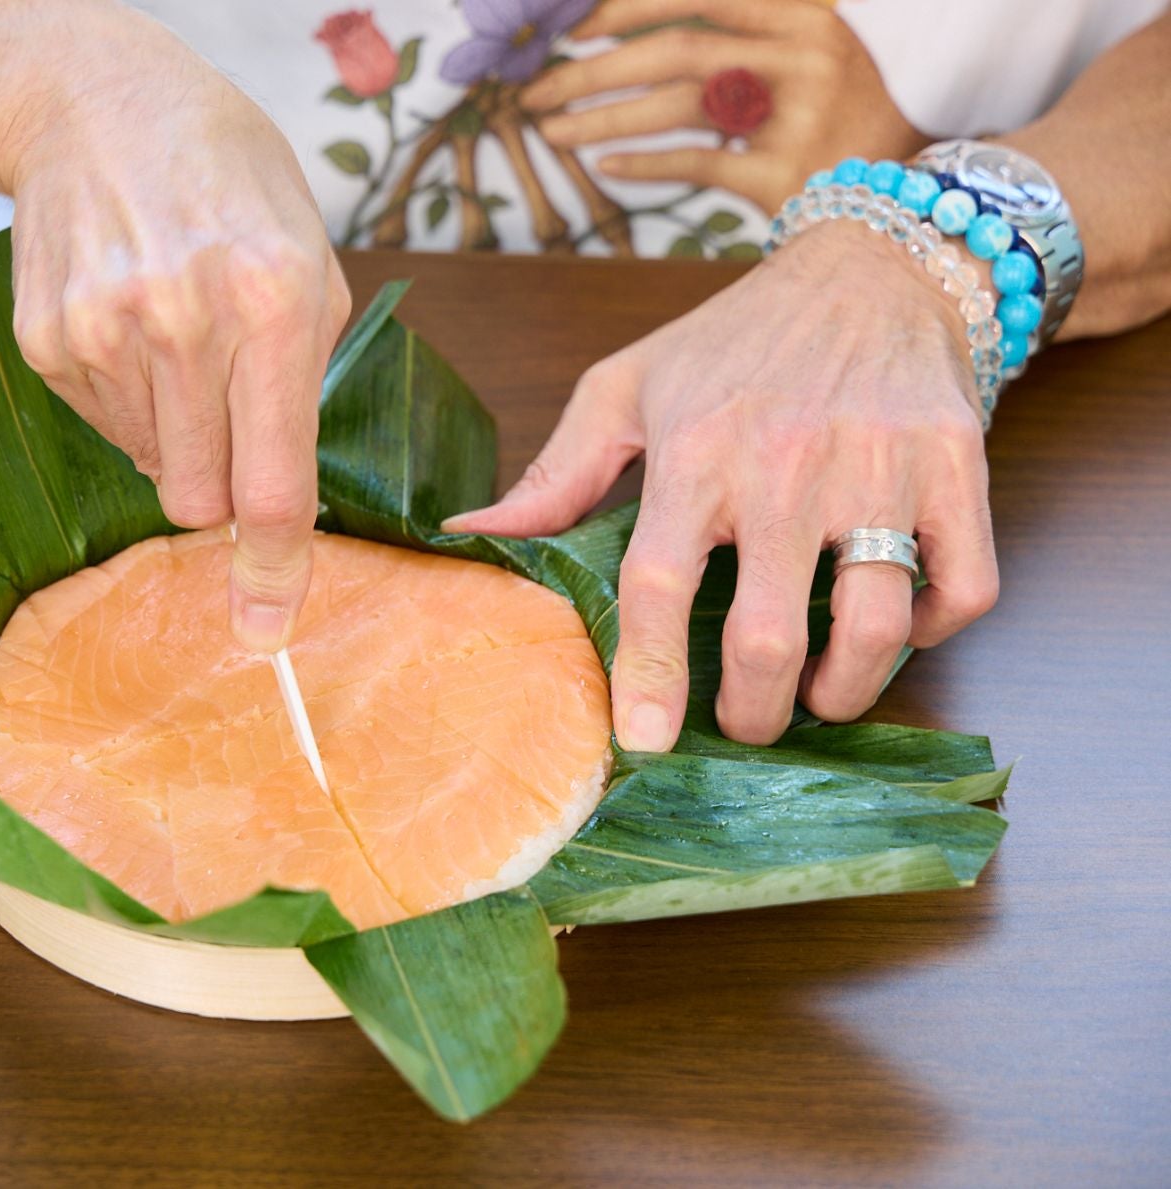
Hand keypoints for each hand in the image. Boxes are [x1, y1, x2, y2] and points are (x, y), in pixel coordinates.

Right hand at [0, 8, 350, 650]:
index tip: (267, 627)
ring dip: (176, 432)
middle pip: (201, 501)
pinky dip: (128, 401)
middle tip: (228, 415)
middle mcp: (185, 322)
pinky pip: (104, 429)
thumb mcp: (308, 252)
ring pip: (153, 469)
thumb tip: (282, 503)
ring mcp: (103, 334)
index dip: (274, 568)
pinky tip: (131, 324)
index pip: (274, 482)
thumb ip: (305, 375)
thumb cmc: (224, 176)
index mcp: (274, 300)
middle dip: (222, 488)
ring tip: (178, 336)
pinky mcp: (48, 343)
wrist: (94, 104)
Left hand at [443, 219, 999, 747]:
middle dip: (754, 710)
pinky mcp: (955, 467)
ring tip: (821, 698)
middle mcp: (784, 465)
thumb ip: (556, 473)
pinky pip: (963, 588)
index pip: (657, 585)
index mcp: (694, 453)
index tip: (643, 742)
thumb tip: (471, 533)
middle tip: (745, 724)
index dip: (647, 675)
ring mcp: (878, 468)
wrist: (872, 265)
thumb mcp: (627, 388)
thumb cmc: (734, 340)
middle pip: (767, 635)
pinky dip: (934, 630)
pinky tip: (896, 627)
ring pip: (872, 627)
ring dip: (845, 691)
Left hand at [523, 0, 927, 211]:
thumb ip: (737, 37)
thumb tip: (631, 38)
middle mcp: (805, 54)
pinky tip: (603, 168)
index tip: (572, 25)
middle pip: (676, 50)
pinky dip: (645, 165)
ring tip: (550, 130)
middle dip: (592, 70)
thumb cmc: (845, 116)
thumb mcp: (804, 54)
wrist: (917, 190)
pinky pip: (699, 165)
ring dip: (601, 117)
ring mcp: (800, 112)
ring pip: (678, 105)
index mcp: (806, 14)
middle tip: (532, 89)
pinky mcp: (789, 173)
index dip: (630, 7)